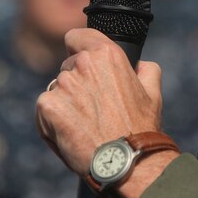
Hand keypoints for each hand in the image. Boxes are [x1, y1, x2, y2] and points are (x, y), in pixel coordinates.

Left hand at [36, 27, 163, 176]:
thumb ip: (145, 69)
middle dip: (76, 83)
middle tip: (93, 108)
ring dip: (65, 103)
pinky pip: (44, 109)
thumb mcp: (152, 92)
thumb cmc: (140, 128)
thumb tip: (141, 64)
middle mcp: (82, 64)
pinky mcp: (48, 105)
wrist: (125, 161)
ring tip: (85, 125)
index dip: (78, 48)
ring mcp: (63, 84)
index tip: (81, 61)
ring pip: (56, 89)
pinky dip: (52, 122)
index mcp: (107, 54)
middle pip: (67, 67)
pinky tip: (71, 134)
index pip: (76, 36)